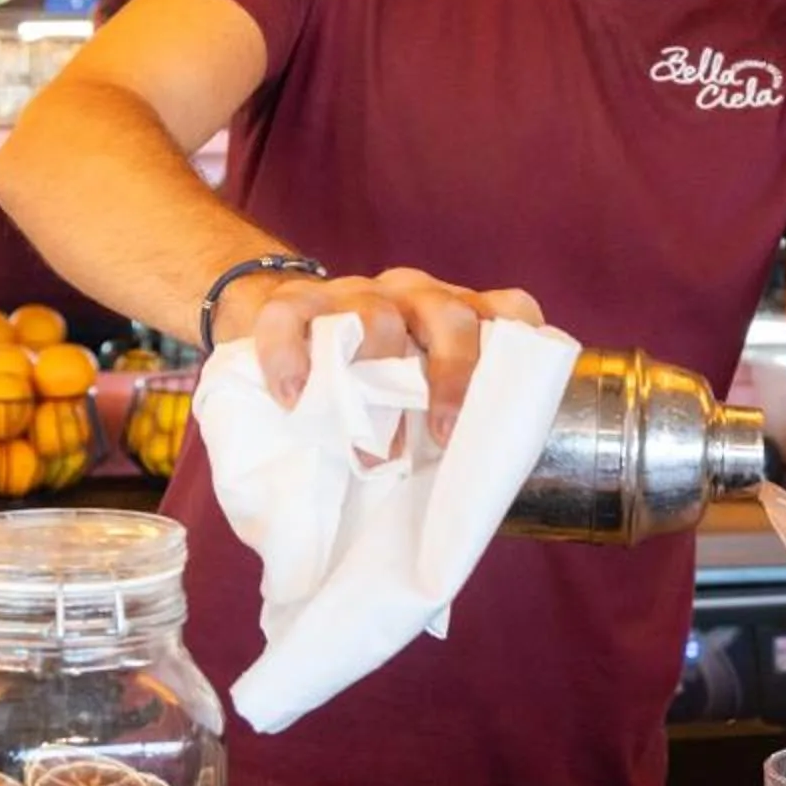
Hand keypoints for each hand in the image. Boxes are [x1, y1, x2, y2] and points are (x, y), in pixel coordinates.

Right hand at [218, 266, 543, 441]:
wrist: (268, 314)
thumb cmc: (363, 372)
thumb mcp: (414, 385)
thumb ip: (443, 416)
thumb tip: (471, 493)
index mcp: (454, 314)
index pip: (506, 310)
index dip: (517, 349)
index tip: (510, 403)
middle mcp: (412, 294)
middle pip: (448, 316)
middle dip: (452, 377)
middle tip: (443, 437)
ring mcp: (353, 292)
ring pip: (376, 318)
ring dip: (375, 389)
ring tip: (368, 452)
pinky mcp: (293, 299)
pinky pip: (290, 318)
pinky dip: (289, 357)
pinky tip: (293, 398)